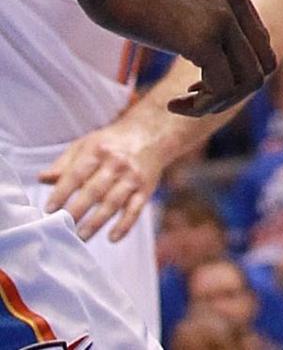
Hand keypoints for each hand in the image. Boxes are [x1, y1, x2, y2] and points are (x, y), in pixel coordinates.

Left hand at [39, 109, 171, 241]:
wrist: (150, 133)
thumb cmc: (111, 143)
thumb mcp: (86, 145)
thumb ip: (64, 164)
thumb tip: (42, 178)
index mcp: (98, 150)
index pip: (77, 173)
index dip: (62, 192)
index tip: (49, 209)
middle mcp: (116, 162)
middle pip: (95, 190)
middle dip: (77, 210)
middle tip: (62, 227)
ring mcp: (132, 176)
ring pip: (113, 202)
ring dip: (96, 222)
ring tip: (81, 236)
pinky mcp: (145, 189)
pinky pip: (136, 209)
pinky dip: (125, 225)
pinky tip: (112, 237)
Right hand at [83, 0, 273, 117]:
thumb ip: (195, 6)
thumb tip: (193, 32)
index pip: (259, 41)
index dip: (235, 71)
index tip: (197, 82)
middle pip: (263, 63)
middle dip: (232, 92)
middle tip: (193, 98)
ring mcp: (223, 16)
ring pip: (250, 80)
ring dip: (217, 103)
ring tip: (182, 105)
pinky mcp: (203, 38)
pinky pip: (222, 88)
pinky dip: (201, 106)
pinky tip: (172, 105)